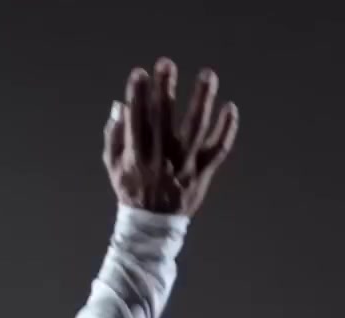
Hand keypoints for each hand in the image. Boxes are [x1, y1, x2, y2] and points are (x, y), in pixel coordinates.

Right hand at [103, 58, 238, 216]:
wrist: (153, 226)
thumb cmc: (132, 191)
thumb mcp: (114, 167)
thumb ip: (114, 136)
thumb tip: (119, 105)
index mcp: (137, 157)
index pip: (136, 121)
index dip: (136, 96)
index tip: (139, 73)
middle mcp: (161, 159)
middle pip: (163, 118)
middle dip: (164, 89)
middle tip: (166, 63)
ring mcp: (185, 166)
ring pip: (195, 129)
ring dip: (202, 100)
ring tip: (207, 75)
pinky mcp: (203, 173)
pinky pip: (217, 149)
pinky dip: (225, 130)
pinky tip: (230, 108)